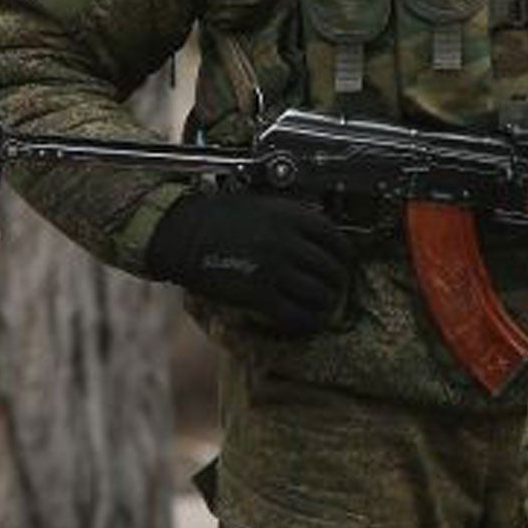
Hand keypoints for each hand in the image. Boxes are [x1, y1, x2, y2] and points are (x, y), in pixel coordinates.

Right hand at [144, 193, 352, 334]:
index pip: (333, 237)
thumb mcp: (261, 205)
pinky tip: (310, 322)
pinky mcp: (258, 295)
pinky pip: (295, 315)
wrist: (182, 233)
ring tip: (326, 306)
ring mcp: (273, 270)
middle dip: (338, 281)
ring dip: (327, 303)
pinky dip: (308, 321)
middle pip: (330, 268)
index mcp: (288, 215)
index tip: (344, 260)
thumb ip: (290, 219)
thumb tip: (316, 241)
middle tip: (337, 287)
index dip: (344, 253)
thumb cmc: (216, 216)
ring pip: (318, 294)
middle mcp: (286, 241)